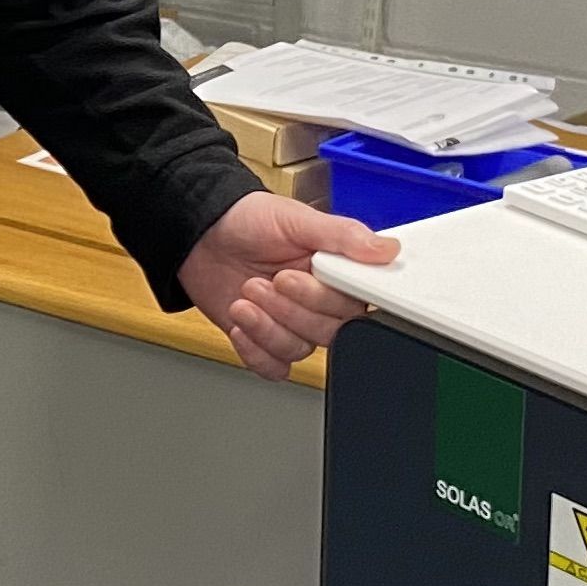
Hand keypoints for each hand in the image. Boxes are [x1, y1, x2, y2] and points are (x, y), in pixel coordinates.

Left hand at [180, 190, 398, 380]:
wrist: (199, 234)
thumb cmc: (246, 219)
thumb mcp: (296, 218)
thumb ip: (342, 236)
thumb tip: (387, 249)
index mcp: (335, 271)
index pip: (354, 303)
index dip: (324, 297)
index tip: (295, 276)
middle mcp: (318, 301)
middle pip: (329, 331)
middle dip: (290, 309)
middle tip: (267, 281)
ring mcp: (292, 323)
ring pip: (300, 350)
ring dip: (268, 326)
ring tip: (246, 296)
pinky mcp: (265, 341)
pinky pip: (274, 367)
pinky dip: (255, 351)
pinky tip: (241, 323)